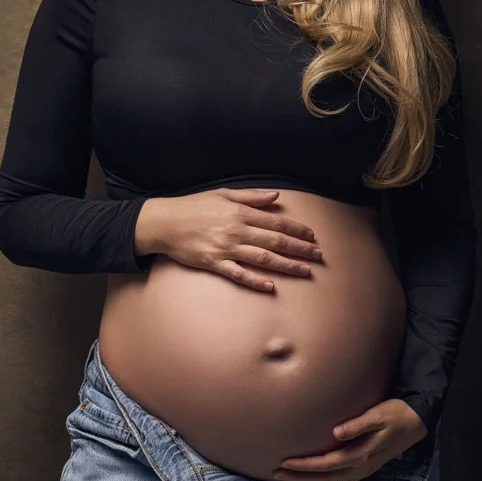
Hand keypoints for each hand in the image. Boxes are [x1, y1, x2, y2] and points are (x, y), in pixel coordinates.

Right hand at [140, 188, 321, 291]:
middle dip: (299, 249)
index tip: (311, 236)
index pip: (276, 221)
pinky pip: (238, 274)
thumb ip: (251, 196)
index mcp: (240, 212)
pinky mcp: (214, 263)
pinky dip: (255, 281)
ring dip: (286, 265)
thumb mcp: (223, 194)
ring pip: (263, 258)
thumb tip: (276, 196)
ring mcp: (225, 248)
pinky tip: (271, 286)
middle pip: (275, 241)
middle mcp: (236, 230)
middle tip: (318, 255)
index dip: (296, 229)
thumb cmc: (193, 206)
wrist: (164, 222)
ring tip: (304, 271)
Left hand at [270, 399, 427, 480]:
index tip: (285, 462)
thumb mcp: (379, 414)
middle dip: (300, 480)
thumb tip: (336, 432)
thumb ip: (358, 424)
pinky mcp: (364, 469)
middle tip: (277, 474)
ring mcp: (363, 471)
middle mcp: (361, 468)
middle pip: (324, 480)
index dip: (305, 466)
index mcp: (362, 455)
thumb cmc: (395, 414)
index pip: (327, 464)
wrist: (417, 421)